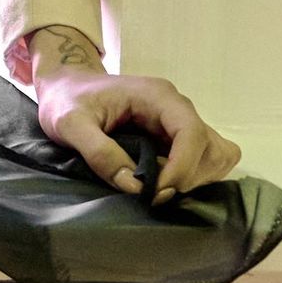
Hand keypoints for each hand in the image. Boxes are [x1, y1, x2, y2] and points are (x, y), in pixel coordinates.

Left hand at [21, 23, 241, 203]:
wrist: (66, 87)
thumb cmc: (66, 100)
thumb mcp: (69, 123)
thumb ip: (97, 152)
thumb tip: (134, 186)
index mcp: (156, 95)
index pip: (191, 131)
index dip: (182, 167)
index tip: (156, 192)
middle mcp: (176, 106)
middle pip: (210, 147)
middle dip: (187, 177)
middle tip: (153, 195)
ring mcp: (179, 122)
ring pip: (215, 154)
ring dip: (195, 179)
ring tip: (159, 189)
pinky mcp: (177, 137)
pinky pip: (207, 159)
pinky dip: (195, 177)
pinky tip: (165, 184)